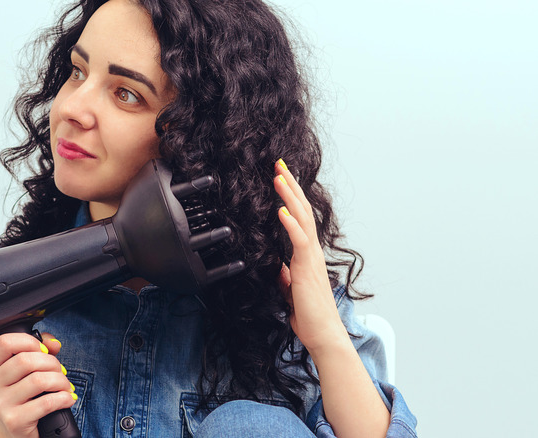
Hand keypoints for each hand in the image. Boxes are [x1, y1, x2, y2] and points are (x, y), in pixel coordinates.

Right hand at [0, 332, 75, 437]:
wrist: (16, 431)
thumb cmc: (21, 394)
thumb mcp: (23, 369)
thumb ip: (38, 348)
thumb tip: (52, 344)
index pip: (4, 342)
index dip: (29, 342)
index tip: (43, 350)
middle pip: (25, 360)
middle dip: (51, 362)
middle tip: (59, 371)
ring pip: (38, 380)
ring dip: (60, 380)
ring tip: (64, 386)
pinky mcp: (14, 421)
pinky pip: (47, 402)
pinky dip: (63, 398)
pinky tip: (66, 398)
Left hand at [273, 159, 347, 353]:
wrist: (322, 336)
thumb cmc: (309, 317)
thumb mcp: (290, 292)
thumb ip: (285, 277)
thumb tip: (278, 267)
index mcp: (306, 256)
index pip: (298, 219)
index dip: (289, 198)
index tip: (280, 178)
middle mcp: (311, 252)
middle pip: (301, 211)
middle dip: (290, 186)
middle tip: (279, 164)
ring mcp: (310, 259)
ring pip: (301, 220)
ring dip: (289, 196)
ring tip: (278, 176)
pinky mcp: (307, 269)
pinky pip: (299, 242)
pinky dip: (290, 224)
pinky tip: (281, 210)